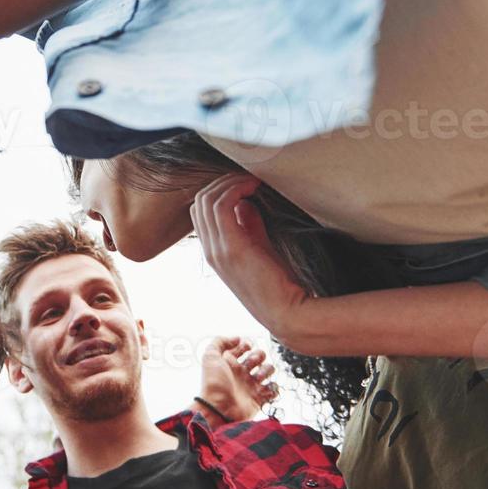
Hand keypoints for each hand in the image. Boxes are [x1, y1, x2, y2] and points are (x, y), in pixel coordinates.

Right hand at [192, 174, 307, 336]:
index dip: (219, 191)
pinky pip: (222, 205)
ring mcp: (217, 249)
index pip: (200, 211)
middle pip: (200, 201)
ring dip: (230, 182)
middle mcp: (210, 250)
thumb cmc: (280, 285)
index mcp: (214, 252)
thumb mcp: (261, 249)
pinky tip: (254, 185)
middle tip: (247, 176)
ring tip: (252, 178)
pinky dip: (236, 188)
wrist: (288, 313)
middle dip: (222, 182)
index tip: (244, 183)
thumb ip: (250, 226)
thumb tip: (245, 203)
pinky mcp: (231, 247)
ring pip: (208, 199)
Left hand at [198, 336, 277, 422]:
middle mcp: (241, 373)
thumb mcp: (210, 356)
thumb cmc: (214, 383)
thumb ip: (219, 342)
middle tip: (251, 363)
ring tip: (258, 377)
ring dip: (266, 370)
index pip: (244, 347)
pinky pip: (274, 389)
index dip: (247, 344)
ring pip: (268, 370)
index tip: (245, 346)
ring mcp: (251, 386)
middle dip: (258, 355)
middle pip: (258, 357)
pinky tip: (265, 387)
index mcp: (231, 363)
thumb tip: (237, 338)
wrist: (219, 410)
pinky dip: (273, 387)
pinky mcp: (259, 399)